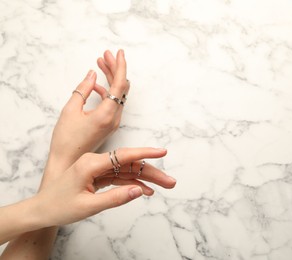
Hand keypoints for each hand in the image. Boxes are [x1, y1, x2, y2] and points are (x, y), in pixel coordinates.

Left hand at [36, 147, 174, 226]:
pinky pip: (119, 178)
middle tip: (170, 181)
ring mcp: (97, 168)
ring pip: (127, 171)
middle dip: (151, 172)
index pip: (124, 156)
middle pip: (129, 164)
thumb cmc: (59, 207)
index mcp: (91, 164)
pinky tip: (145, 190)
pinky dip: (132, 184)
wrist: (41, 210)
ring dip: (145, 179)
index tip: (162, 152)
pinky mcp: (97, 176)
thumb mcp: (88, 206)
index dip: (146, 153)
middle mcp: (95, 162)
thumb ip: (116, 198)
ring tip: (163, 186)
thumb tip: (140, 190)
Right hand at [43, 50, 128, 184]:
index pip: (119, 85)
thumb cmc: (66, 139)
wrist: (68, 163)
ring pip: (117, 95)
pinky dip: (107, 91)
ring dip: (110, 78)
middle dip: (115, 69)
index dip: (120, 67)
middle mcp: (114, 118)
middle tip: (106, 54)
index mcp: (106, 114)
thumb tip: (92, 74)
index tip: (119, 52)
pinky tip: (97, 84)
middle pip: (120, 88)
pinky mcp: (108, 125)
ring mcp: (113, 122)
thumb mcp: (70, 110)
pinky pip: (113, 103)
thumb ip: (83, 90)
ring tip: (100, 62)